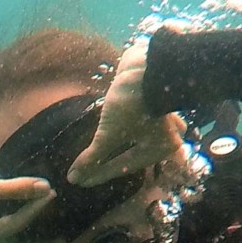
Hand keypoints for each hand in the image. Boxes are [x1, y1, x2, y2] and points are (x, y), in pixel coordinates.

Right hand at [0, 155, 55, 242]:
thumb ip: (16, 188)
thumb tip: (44, 187)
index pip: (20, 221)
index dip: (36, 206)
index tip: (51, 192)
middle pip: (19, 225)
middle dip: (36, 215)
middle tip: (53, 200)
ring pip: (11, 212)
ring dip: (26, 203)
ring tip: (43, 192)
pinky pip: (2, 199)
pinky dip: (14, 194)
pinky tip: (24, 184)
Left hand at [67, 36, 192, 186]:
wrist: (147, 62)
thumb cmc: (132, 102)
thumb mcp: (109, 133)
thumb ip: (93, 156)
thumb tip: (75, 178)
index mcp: (160, 149)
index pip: (122, 167)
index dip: (97, 174)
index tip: (78, 180)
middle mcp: (166, 138)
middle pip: (131, 157)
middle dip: (108, 165)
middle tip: (87, 172)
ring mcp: (162, 121)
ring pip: (136, 142)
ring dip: (116, 150)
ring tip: (99, 156)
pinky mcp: (152, 105)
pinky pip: (137, 127)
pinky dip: (123, 133)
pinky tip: (115, 134)